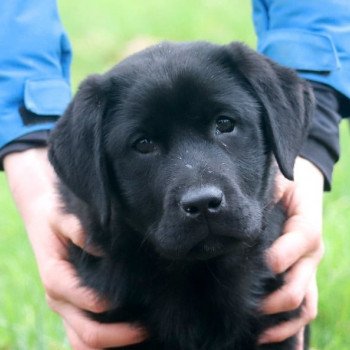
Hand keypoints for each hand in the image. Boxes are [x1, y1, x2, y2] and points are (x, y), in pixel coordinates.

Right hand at [4, 148, 145, 348]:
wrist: (43, 215)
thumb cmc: (57, 215)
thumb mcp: (64, 214)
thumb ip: (79, 228)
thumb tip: (103, 248)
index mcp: (55, 276)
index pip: (79, 297)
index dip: (103, 303)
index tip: (131, 302)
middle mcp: (59, 297)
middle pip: (84, 332)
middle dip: (116, 335)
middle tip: (145, 329)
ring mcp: (65, 306)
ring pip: (82, 342)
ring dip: (110, 345)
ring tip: (141, 337)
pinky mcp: (71, 307)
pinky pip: (82, 336)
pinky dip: (102, 344)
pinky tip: (126, 337)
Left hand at [259, 157, 324, 347]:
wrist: (301, 182)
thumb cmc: (286, 181)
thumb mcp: (279, 180)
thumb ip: (269, 194)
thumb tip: (241, 216)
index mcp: (307, 224)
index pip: (303, 240)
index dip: (285, 254)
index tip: (266, 263)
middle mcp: (310, 252)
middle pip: (301, 282)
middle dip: (275, 299)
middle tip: (249, 307)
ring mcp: (307, 268)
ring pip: (304, 304)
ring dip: (283, 323)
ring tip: (257, 334)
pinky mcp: (302, 275)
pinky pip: (303, 306)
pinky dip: (292, 328)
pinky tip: (274, 340)